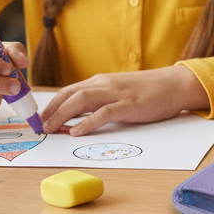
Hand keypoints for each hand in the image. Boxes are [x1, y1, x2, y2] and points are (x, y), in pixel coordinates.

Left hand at [39, 66, 210, 135]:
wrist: (175, 84)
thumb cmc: (148, 91)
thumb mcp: (119, 92)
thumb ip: (100, 101)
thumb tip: (77, 118)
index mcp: (101, 81)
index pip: (69, 91)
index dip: (51, 104)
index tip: (39, 118)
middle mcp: (105, 84)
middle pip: (70, 94)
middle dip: (51, 110)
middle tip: (38, 126)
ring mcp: (117, 93)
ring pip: (82, 100)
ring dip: (62, 115)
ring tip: (50, 129)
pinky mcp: (130, 104)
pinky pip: (104, 112)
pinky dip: (87, 122)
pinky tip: (76, 131)